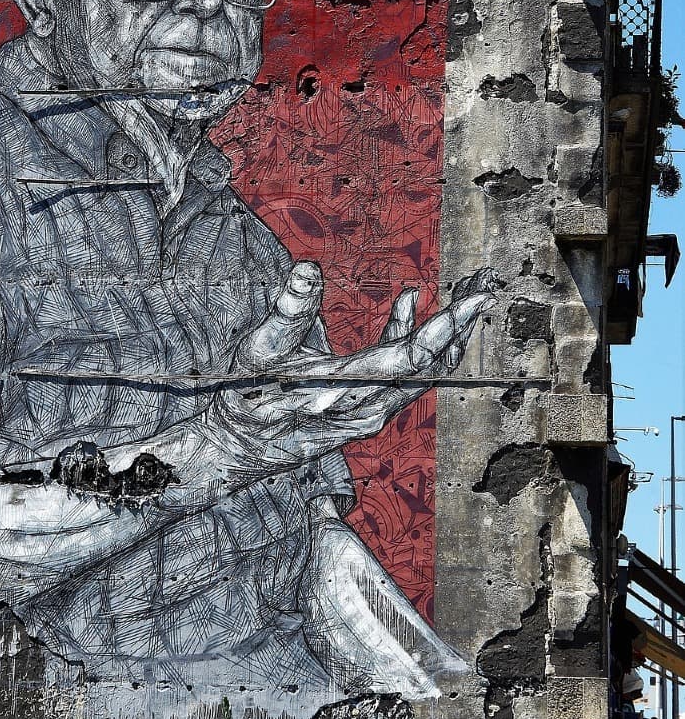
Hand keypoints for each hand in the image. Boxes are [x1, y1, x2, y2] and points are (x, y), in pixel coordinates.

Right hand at [211, 263, 499, 459]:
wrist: (235, 449)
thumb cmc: (243, 397)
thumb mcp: (257, 350)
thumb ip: (288, 310)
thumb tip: (307, 269)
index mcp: (345, 389)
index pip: (413, 358)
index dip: (448, 326)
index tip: (477, 297)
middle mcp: (368, 408)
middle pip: (433, 366)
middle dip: (461, 323)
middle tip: (482, 283)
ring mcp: (371, 413)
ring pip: (424, 373)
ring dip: (445, 332)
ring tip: (461, 291)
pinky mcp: (367, 412)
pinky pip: (404, 377)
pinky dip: (411, 340)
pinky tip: (406, 304)